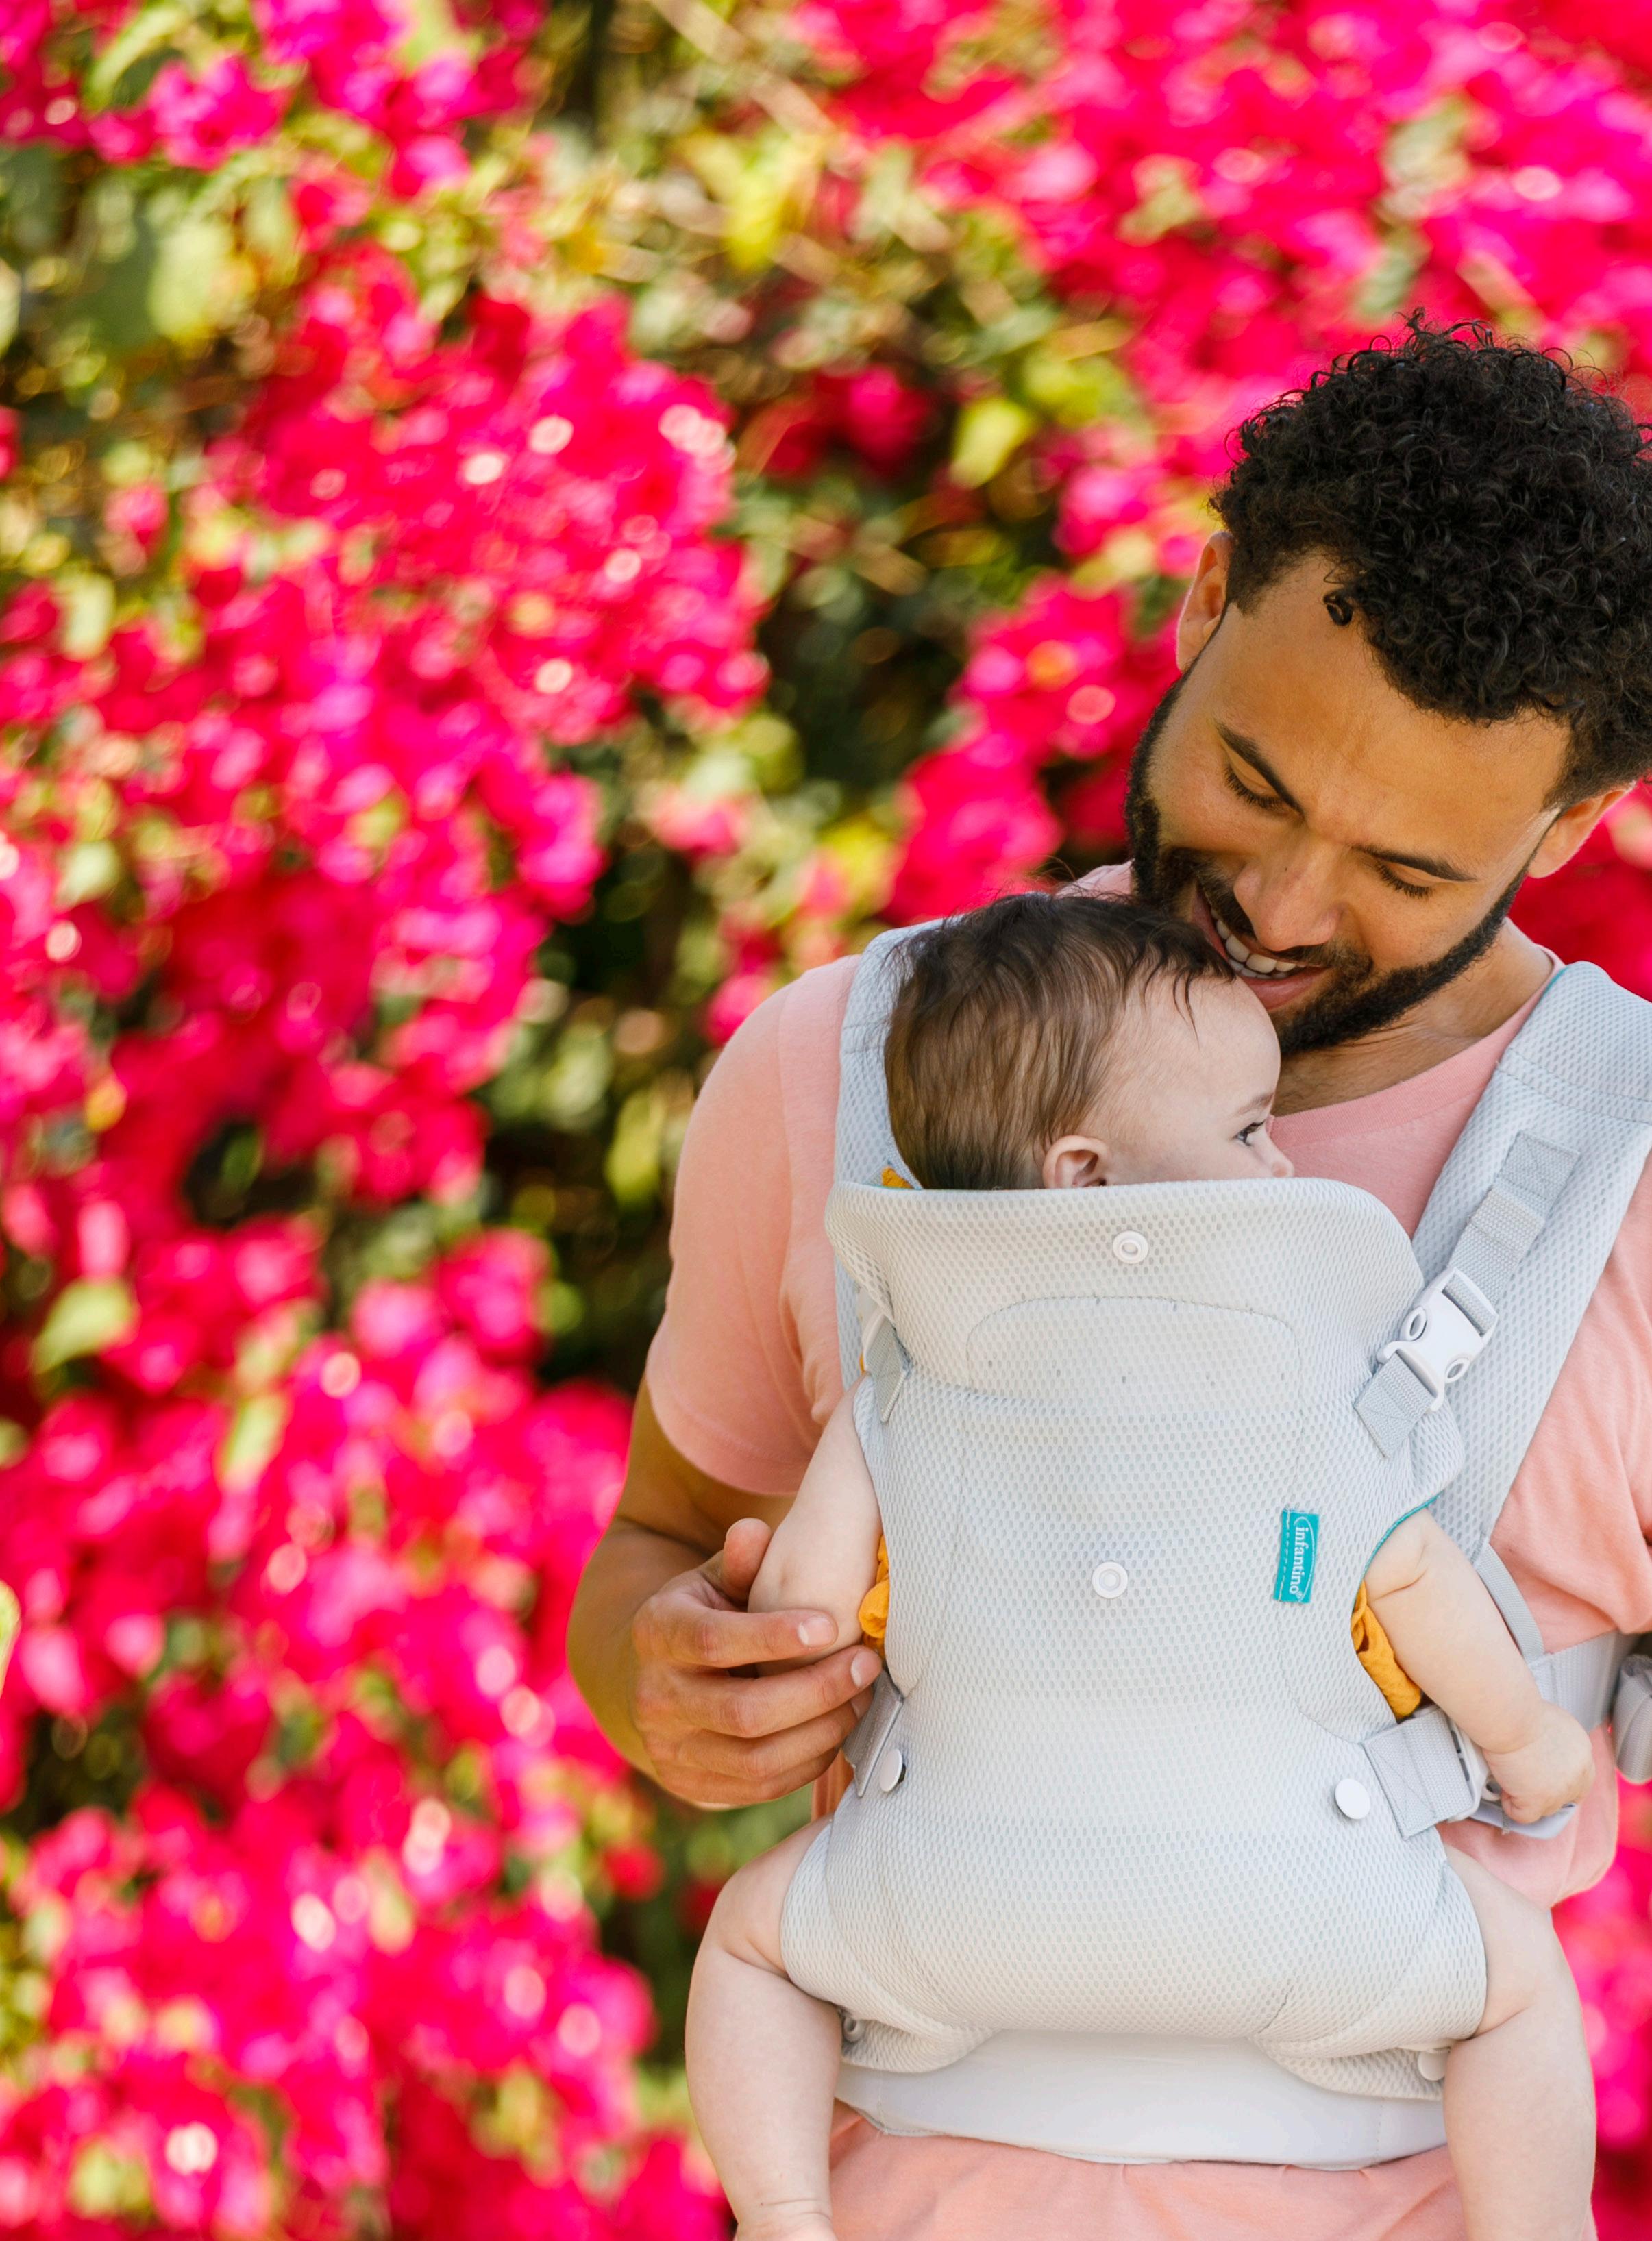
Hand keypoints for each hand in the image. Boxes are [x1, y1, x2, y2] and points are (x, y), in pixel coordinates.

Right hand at [629, 1518, 880, 1807]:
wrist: (652, 1679)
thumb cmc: (705, 1615)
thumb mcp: (712, 1580)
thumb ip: (738, 1561)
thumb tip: (754, 1531)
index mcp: (657, 1633)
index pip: (713, 1640)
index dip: (773, 1636)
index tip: (832, 1624)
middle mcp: (656, 1698)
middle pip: (743, 1711)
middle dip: (816, 1691)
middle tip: (866, 1666)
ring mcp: (671, 1750)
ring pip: (756, 1760)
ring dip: (822, 1732)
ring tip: (862, 1699)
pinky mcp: (692, 1787)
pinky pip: (760, 1787)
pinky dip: (808, 1763)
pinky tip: (838, 1730)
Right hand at [1483, 1700, 1595, 1824]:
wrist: (1510, 1717)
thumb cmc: (1522, 1711)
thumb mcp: (1554, 1723)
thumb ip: (1558, 1742)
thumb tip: (1545, 1751)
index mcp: (1582, 1752)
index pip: (1581, 1780)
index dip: (1561, 1781)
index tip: (1545, 1778)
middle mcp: (1578, 1774)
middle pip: (1566, 1798)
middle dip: (1546, 1792)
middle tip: (1525, 1780)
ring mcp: (1560, 1791)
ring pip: (1545, 1809)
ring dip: (1527, 1797)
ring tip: (1509, 1779)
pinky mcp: (1538, 1801)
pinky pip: (1523, 1816)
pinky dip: (1510, 1805)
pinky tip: (1503, 1789)